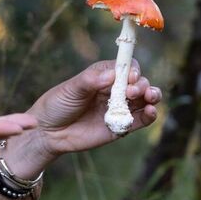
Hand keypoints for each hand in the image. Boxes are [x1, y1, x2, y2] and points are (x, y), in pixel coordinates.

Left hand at [6, 59, 160, 178]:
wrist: (48, 132)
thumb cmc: (57, 104)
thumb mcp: (71, 89)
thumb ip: (91, 81)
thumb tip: (112, 75)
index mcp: (104, 75)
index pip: (125, 67)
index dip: (131, 70)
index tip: (129, 76)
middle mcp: (115, 90)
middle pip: (139, 83)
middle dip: (141, 85)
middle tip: (132, 92)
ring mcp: (119, 108)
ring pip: (144, 100)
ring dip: (152, 96)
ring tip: (150, 97)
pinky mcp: (121, 126)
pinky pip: (140, 120)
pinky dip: (149, 115)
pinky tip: (151, 112)